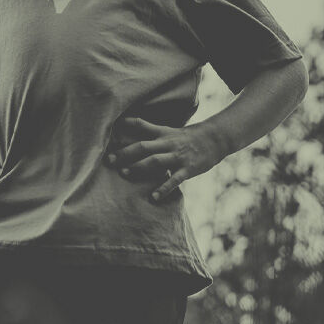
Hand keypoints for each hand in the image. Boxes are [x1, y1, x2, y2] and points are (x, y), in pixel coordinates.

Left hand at [104, 117, 225, 203]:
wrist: (215, 139)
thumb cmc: (187, 137)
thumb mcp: (169, 131)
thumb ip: (150, 133)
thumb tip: (127, 132)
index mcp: (162, 133)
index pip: (141, 126)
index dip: (126, 125)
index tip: (109, 130)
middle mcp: (167, 143)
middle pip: (143, 147)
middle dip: (125, 153)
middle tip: (109, 160)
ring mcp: (178, 156)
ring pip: (155, 161)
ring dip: (139, 168)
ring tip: (124, 174)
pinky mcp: (188, 169)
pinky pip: (174, 179)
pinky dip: (163, 188)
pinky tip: (153, 197)